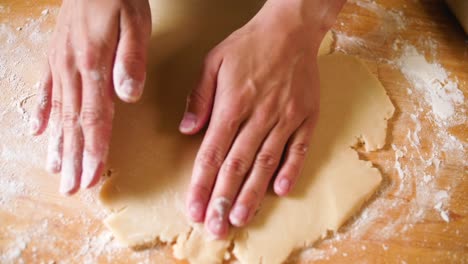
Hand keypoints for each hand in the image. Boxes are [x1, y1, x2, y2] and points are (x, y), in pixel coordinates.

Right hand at [30, 0, 151, 193]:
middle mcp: (72, 70)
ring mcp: (60, 64)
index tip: (92, 176)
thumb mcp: (134, 23)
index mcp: (93, 65)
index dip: (94, 149)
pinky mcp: (55, 57)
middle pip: (73, 123)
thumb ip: (130, 60)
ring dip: (57, 143)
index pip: (94, 117)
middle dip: (74, 158)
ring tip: (55, 169)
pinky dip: (40, 113)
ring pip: (57, 112)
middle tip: (73, 188)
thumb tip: (127, 94)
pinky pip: (44, 89)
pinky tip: (37, 131)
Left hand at [180, 0, 338, 238]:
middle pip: (238, 164)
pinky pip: (299, 148)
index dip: (202, 183)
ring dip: (253, 193)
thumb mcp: (213, 61)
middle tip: (216, 227)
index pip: (213, 152)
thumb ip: (199, 97)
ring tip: (241, 218)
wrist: (291, 29)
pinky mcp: (306, 117)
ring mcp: (285, 117)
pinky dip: (291, 169)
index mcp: (232, 103)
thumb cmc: (249, 45)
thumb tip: (187, 130)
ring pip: (266, 162)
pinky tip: (281, 190)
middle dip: (224, 198)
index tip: (194, 208)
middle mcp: (259, 115)